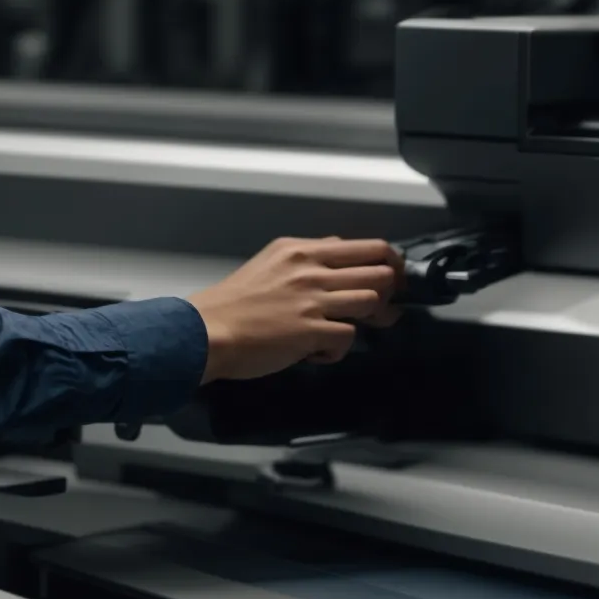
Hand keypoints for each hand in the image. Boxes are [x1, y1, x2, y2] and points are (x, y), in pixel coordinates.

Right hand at [187, 237, 404, 384]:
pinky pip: (348, 337)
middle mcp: (311, 270)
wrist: (206, 331)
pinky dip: (338, 350)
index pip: (368, 246)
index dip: (390, 264)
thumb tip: (338, 252)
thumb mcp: (271, 262)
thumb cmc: (232, 303)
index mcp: (302, 250)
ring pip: (372, 301)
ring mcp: (312, 301)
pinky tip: (319, 352)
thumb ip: (306, 257)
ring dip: (367, 321)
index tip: (392, 278)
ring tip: (343, 330)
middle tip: (380, 310)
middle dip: (389, 294)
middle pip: (380, 272)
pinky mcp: (310, 331)